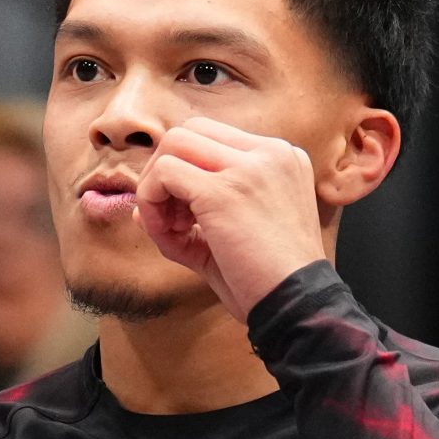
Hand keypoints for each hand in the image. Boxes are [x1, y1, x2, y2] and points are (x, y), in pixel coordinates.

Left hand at [134, 118, 328, 319]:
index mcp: (281, 159)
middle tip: (172, 219)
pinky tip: (169, 235)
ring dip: (156, 185)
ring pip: (174, 143)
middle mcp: (270, 153)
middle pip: (191, 130)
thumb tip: (140, 208)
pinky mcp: (223, 192)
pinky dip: (151, 202)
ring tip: (172, 229)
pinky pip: (163, 174)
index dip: (188, 172)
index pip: (215, 139)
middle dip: (166, 170)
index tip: (187, 217)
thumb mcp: (234, 238)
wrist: (298, 308)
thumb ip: (191, 218)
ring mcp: (248, 168)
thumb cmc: (270, 282)